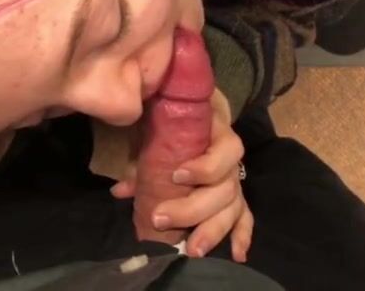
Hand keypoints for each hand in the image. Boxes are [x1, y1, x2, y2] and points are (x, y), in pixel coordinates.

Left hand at [111, 89, 253, 262]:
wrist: (192, 110)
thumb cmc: (174, 118)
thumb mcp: (159, 126)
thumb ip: (142, 155)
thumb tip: (120, 190)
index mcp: (217, 134)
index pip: (225, 151)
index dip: (205, 167)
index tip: (176, 175)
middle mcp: (230, 161)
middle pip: (225, 188)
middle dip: (193, 208)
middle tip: (160, 219)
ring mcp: (234, 181)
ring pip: (233, 207)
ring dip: (213, 229)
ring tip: (193, 249)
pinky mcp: (235, 197)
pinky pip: (244, 216)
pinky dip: (242, 235)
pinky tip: (237, 254)